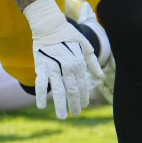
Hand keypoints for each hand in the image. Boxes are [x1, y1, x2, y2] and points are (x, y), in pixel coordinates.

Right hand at [26, 0, 102, 119]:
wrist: (50, 25)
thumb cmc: (68, 35)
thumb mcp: (85, 47)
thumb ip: (92, 63)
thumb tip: (101, 76)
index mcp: (78, 63)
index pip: (82, 85)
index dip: (83, 96)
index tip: (83, 106)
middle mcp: (67, 67)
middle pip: (72, 90)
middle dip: (74, 104)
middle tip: (75, 114)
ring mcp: (54, 67)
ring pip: (58, 90)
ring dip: (61, 105)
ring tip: (63, 116)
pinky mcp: (41, 66)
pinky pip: (40, 84)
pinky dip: (41, 95)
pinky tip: (41, 106)